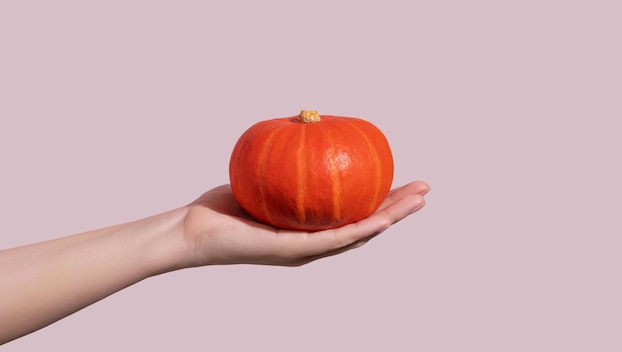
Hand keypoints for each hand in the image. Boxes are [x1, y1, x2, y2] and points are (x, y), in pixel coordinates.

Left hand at [181, 181, 429, 266]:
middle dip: (398, 208)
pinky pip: (332, 241)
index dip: (383, 200)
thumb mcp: (263, 175)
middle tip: (425, 190)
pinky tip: (382, 218)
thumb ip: (287, 160)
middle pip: (366, 225)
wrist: (194, 231)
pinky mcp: (292, 252)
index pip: (355, 213)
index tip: (404, 181)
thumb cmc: (225, 205)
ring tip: (416, 202)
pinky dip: (360, 230)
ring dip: (390, 219)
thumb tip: (304, 124)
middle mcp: (314, 243)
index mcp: (311, 229)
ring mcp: (305, 251)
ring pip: (358, 235)